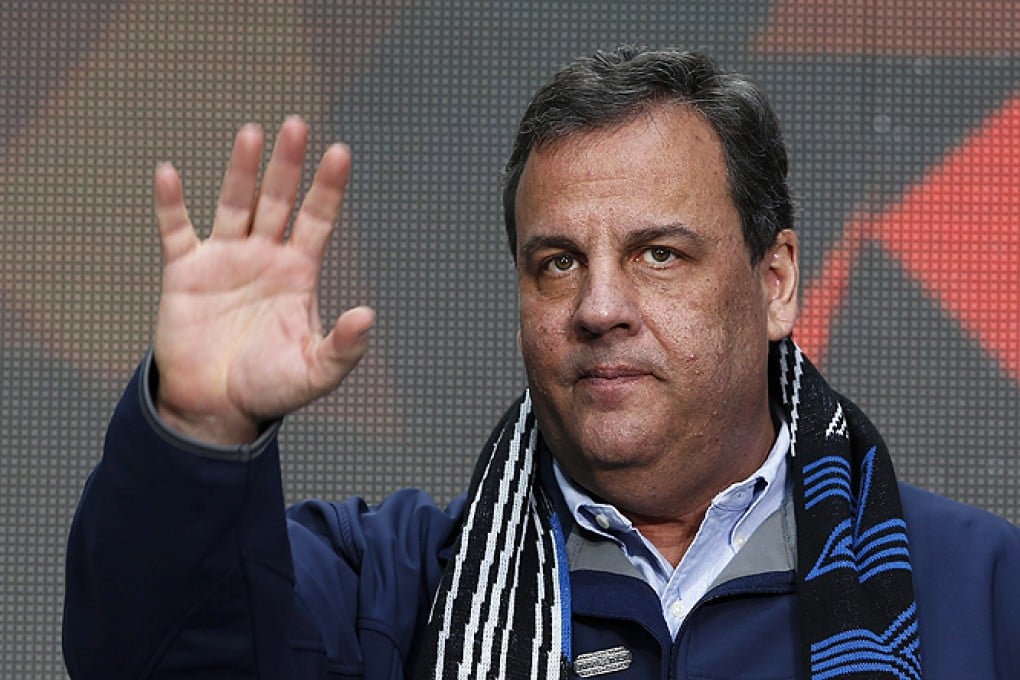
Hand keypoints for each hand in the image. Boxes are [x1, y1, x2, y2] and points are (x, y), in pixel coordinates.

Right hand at [152, 117, 373, 444]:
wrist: (216, 408)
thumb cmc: (270, 388)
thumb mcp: (316, 372)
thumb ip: (343, 347)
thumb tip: (367, 316)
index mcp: (298, 273)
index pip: (317, 219)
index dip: (328, 187)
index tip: (340, 151)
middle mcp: (264, 256)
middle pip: (278, 200)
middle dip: (288, 164)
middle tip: (297, 125)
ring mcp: (225, 260)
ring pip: (235, 204)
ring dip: (241, 170)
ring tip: (252, 132)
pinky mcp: (185, 273)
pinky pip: (176, 231)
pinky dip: (171, 204)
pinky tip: (168, 172)